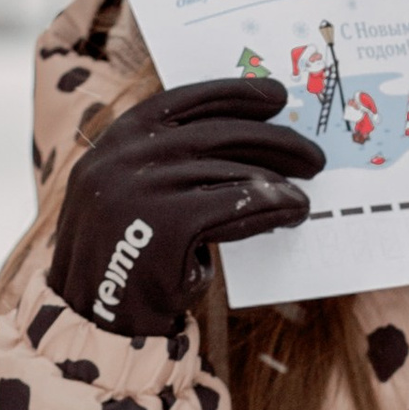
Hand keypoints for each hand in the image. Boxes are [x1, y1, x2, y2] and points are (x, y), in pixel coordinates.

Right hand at [48, 79, 326, 339]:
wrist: (96, 317)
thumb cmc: (127, 252)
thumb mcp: (134, 191)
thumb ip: (170, 160)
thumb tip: (248, 138)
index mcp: (117, 139)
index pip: (184, 99)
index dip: (235, 93)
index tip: (275, 95)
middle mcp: (126, 156)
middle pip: (218, 133)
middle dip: (274, 140)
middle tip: (312, 156)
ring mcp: (143, 187)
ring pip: (232, 172)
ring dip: (278, 181)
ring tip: (303, 194)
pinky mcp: (167, 222)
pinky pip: (236, 206)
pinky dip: (272, 207)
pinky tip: (292, 212)